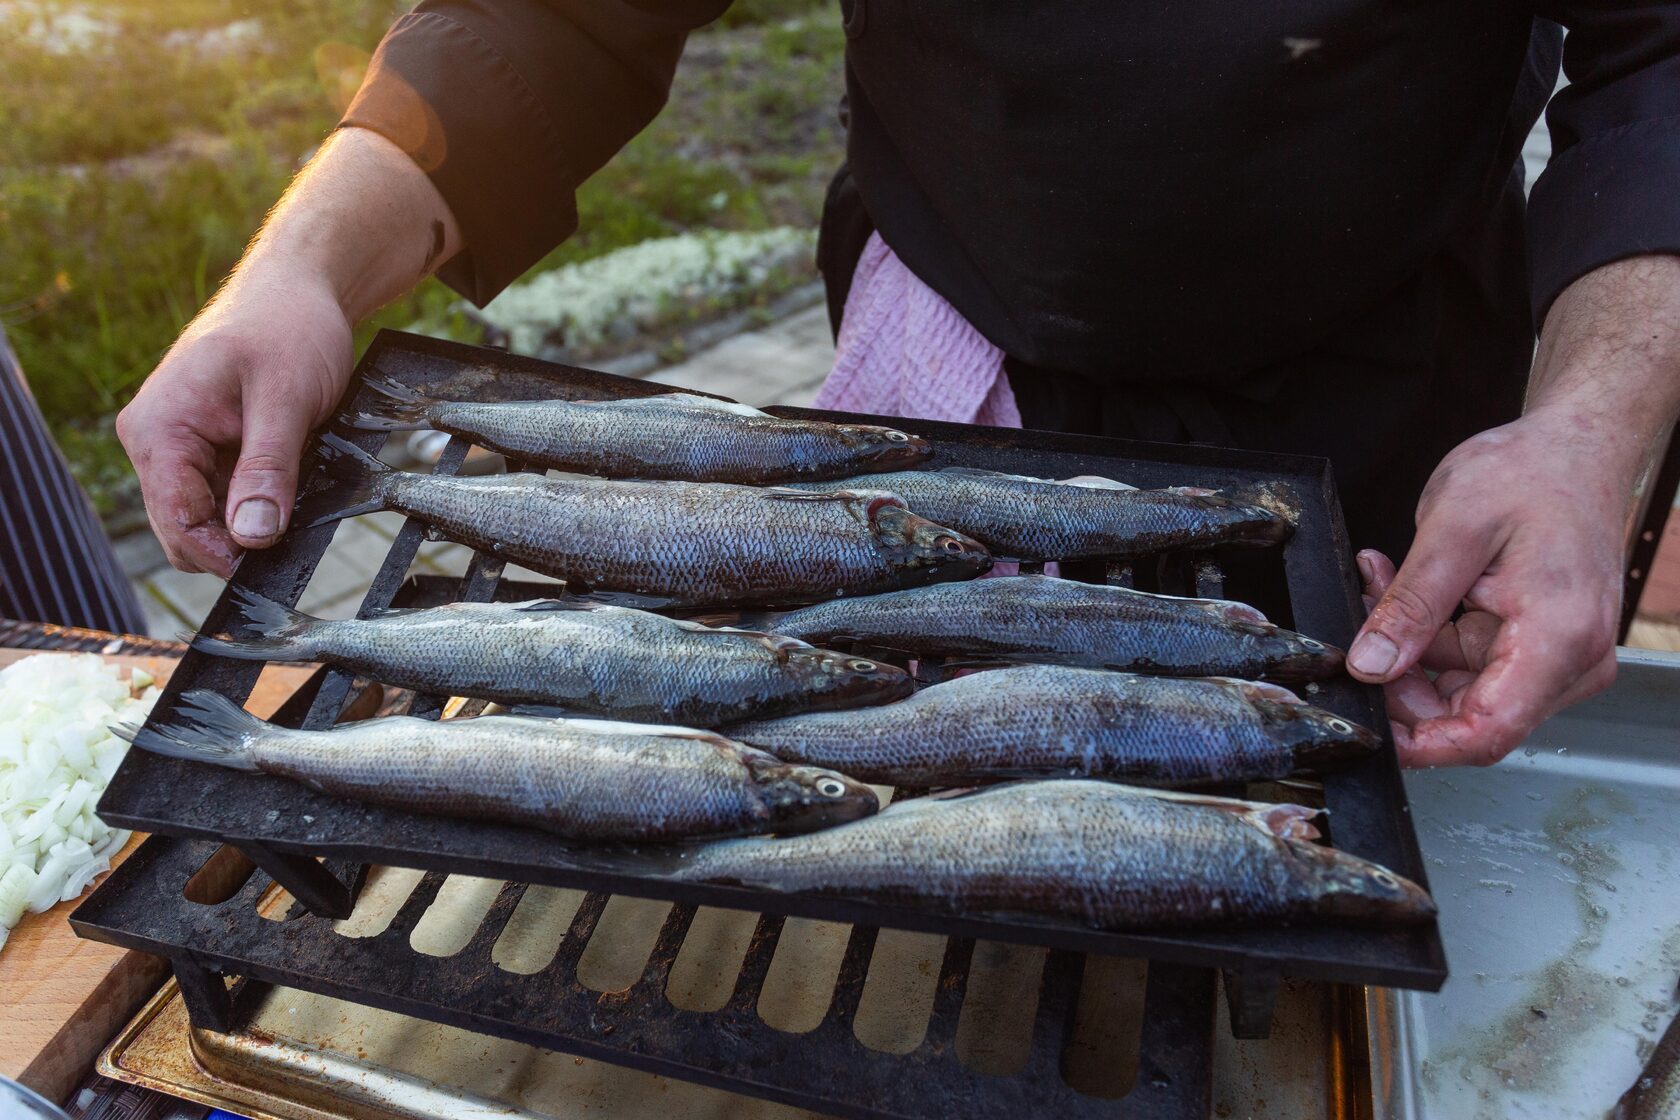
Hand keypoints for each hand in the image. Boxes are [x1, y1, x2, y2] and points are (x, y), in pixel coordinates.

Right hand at [116, 128, 464, 575]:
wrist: (300, 286)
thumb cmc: (290, 328)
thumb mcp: (286, 401)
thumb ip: (267, 471)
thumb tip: (252, 539)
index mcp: (159, 432)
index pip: (178, 526)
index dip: (227, 556)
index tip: (276, 563)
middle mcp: (155, 442)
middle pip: (188, 531)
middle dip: (241, 537)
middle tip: (298, 518)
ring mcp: (178, 445)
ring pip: (211, 516)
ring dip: (254, 513)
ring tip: (297, 479)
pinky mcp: (204, 445)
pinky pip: (227, 493)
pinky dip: (260, 494)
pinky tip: (291, 470)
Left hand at [1347, 409, 1622, 765]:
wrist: (1577, 447)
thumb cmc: (1534, 473)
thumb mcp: (1453, 530)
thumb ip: (1410, 605)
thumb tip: (1369, 665)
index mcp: (1558, 639)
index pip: (1487, 732)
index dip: (1421, 745)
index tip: (1368, 726)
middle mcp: (1568, 661)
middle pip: (1467, 715)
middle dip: (1399, 681)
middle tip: (1360, 624)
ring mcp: (1553, 656)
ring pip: (1457, 689)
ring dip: (1405, 647)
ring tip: (1378, 583)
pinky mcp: (1534, 643)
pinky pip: (1464, 660)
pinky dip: (1423, 630)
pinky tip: (1397, 584)